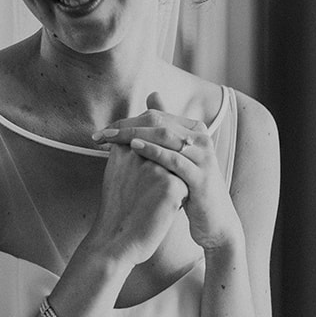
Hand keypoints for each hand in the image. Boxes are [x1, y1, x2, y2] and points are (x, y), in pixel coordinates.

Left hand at [95, 92, 242, 251]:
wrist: (214, 222)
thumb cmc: (189, 188)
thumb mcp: (177, 157)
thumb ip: (165, 128)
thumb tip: (153, 94)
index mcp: (195, 130)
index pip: (156, 116)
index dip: (127, 121)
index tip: (102, 131)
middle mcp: (202, 139)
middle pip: (159, 122)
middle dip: (126, 127)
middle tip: (101, 134)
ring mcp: (204, 157)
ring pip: (165, 136)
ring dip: (134, 134)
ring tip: (111, 138)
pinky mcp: (201, 177)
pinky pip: (174, 160)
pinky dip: (153, 151)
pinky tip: (133, 148)